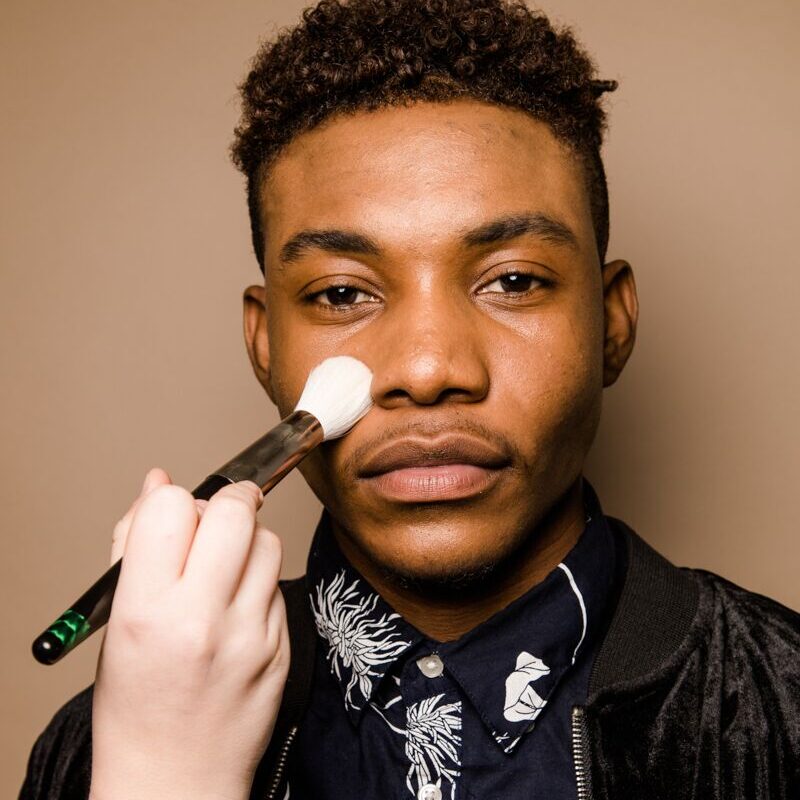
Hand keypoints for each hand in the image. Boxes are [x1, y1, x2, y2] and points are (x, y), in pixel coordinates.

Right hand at [89, 468, 288, 799]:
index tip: (176, 514)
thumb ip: (132, 544)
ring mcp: (252, 633)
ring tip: (226, 565)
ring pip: (268, 540)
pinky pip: (279, 584)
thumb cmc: (136, 704)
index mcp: (148, 610)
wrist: (176, 779)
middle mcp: (204, 619)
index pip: (173, 508)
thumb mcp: (116, 621)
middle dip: (229, 500)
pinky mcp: (284, 645)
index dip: (173, 501)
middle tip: (220, 513)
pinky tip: (238, 606)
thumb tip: (158, 484)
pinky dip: (260, 581)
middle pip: (236, 511)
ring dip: (248, 538)